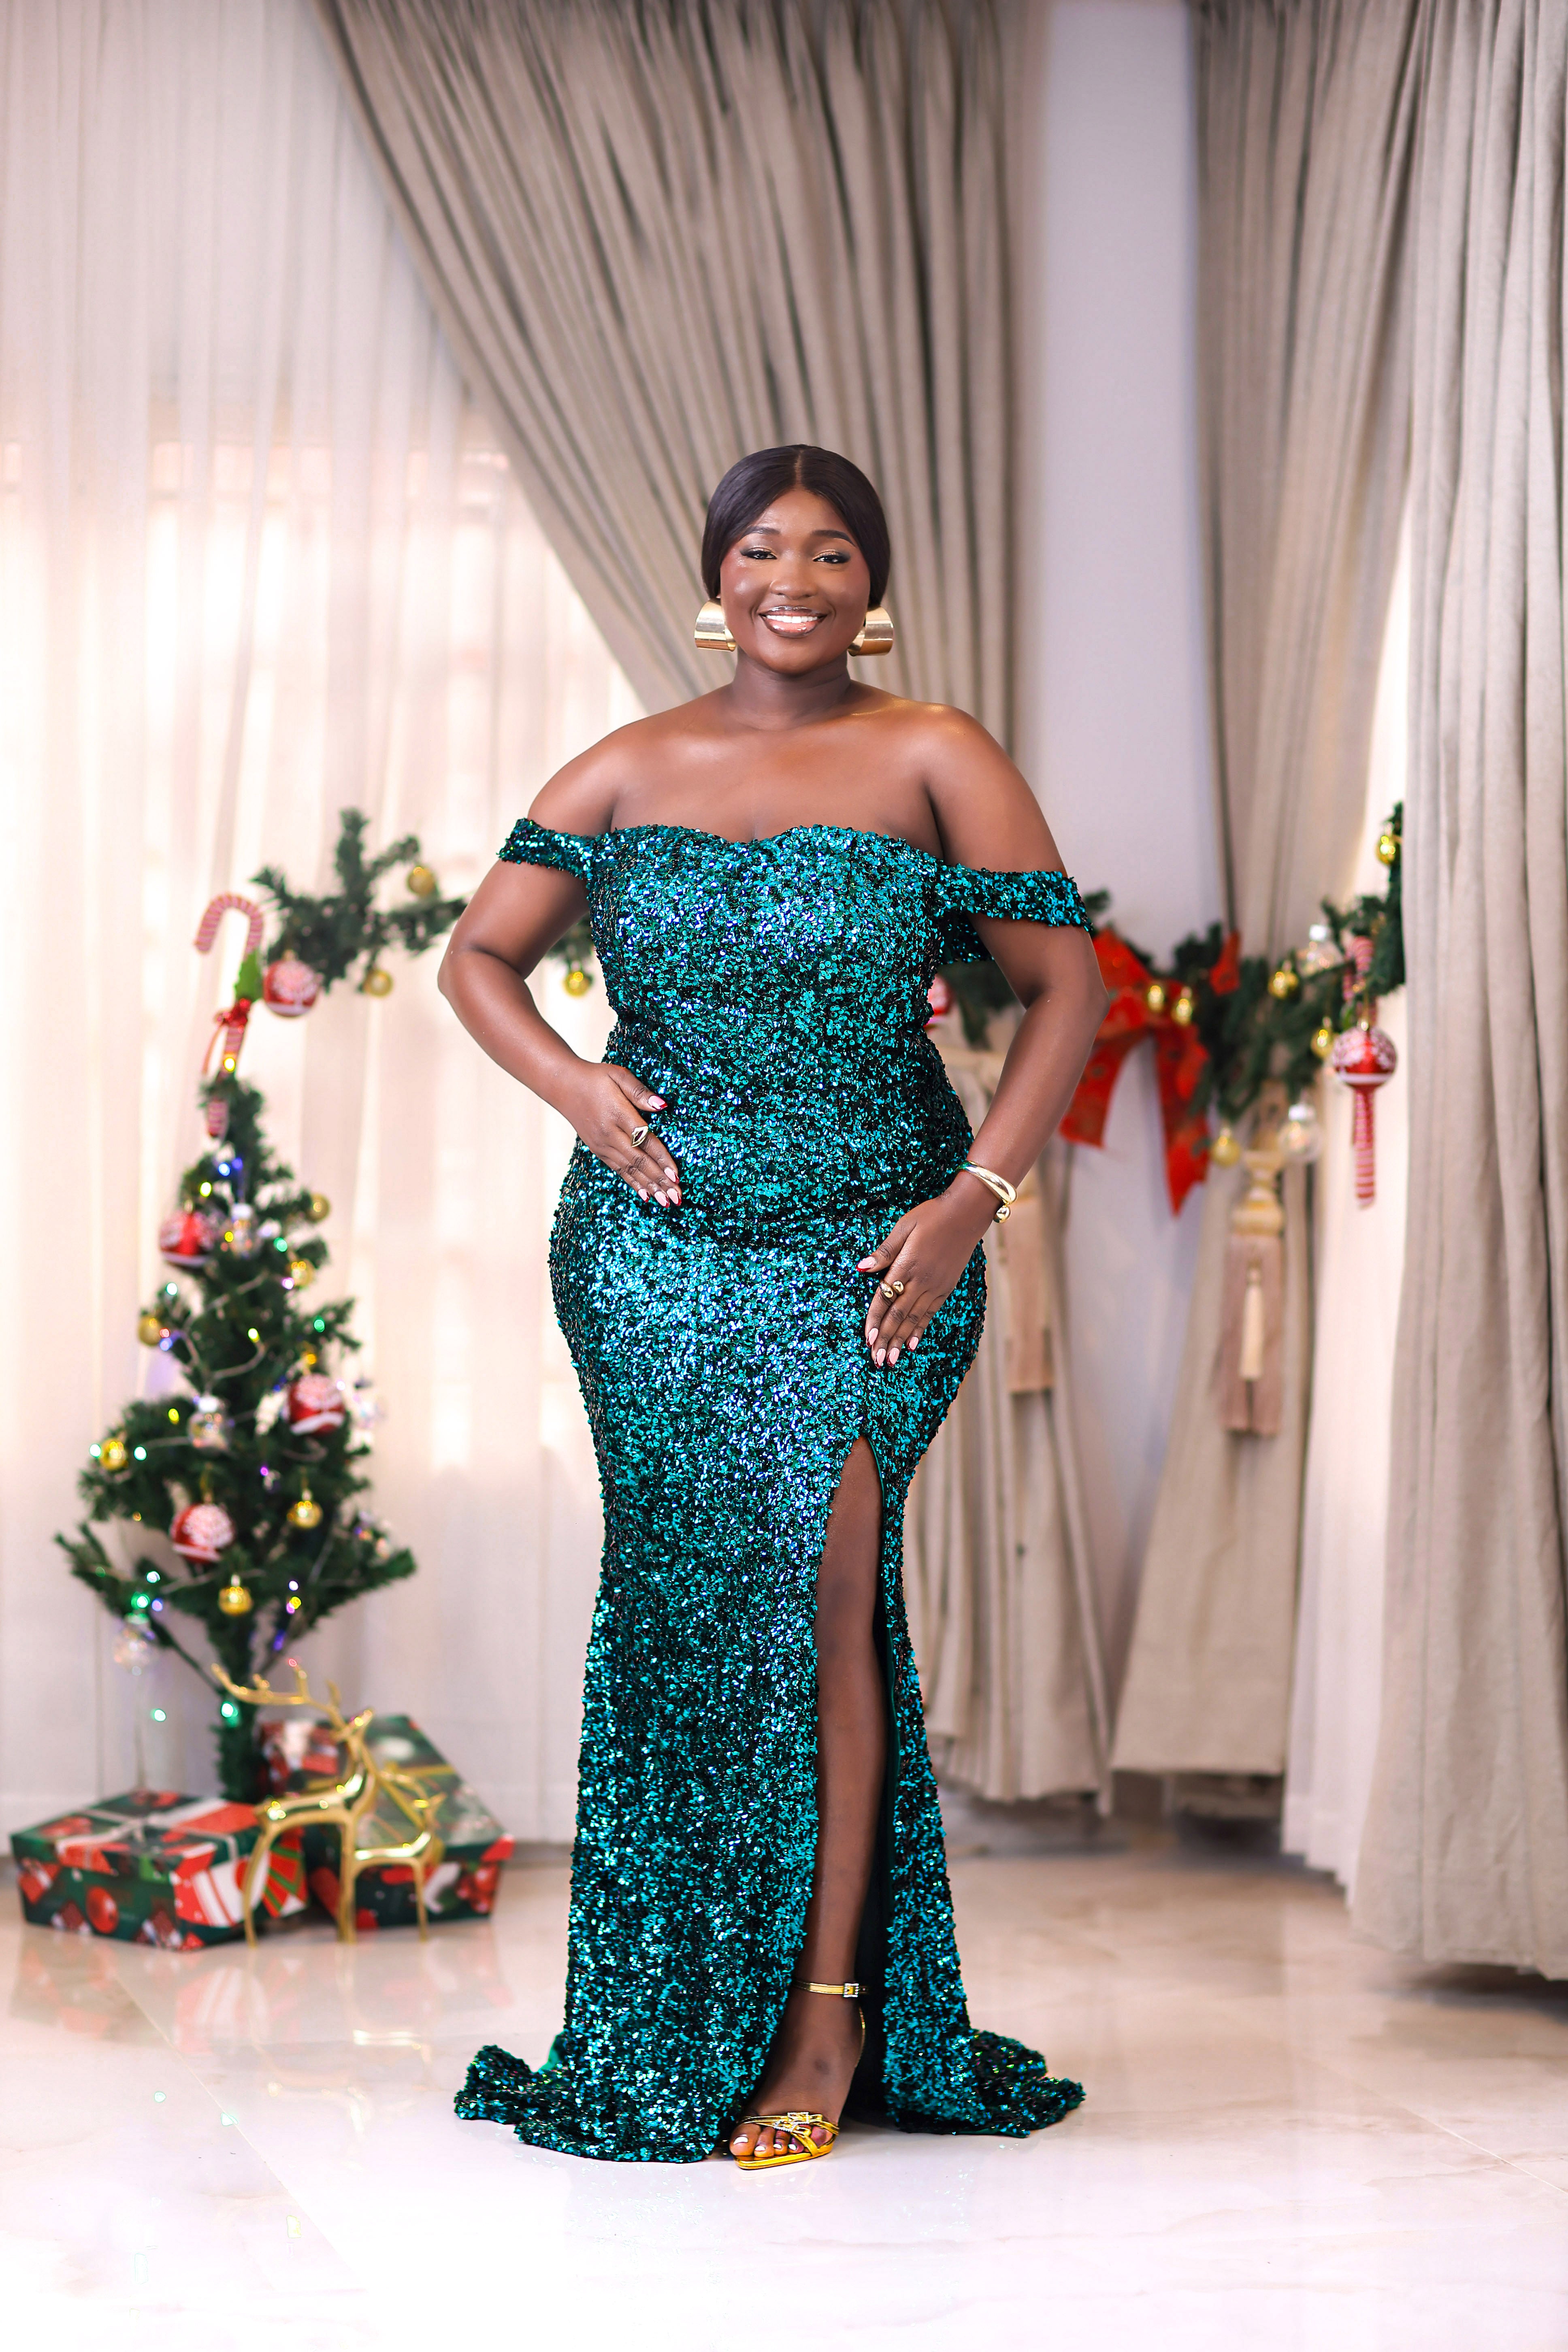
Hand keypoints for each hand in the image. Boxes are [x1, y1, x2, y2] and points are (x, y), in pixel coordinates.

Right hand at [562, 1065, 680, 1204]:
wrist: (563, 1085)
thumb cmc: (595, 1077)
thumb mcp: (618, 1074)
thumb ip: (640, 1092)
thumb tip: (663, 1106)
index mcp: (618, 1114)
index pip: (645, 1141)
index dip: (662, 1160)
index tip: (676, 1176)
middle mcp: (609, 1133)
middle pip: (639, 1161)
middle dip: (659, 1181)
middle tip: (677, 1197)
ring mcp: (602, 1144)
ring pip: (629, 1169)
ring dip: (649, 1186)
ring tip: (666, 1202)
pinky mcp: (597, 1149)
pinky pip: (618, 1169)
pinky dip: (632, 1182)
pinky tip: (645, 1194)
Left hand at [858, 1183, 994, 1363]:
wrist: (967, 1213)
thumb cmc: (931, 1216)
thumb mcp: (904, 1226)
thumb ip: (884, 1251)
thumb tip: (862, 1267)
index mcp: (907, 1265)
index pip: (885, 1298)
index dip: (875, 1320)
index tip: (868, 1340)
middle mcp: (921, 1281)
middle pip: (899, 1315)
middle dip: (886, 1340)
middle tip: (877, 1361)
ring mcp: (936, 1286)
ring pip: (914, 1319)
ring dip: (901, 1341)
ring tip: (891, 1360)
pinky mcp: (946, 1288)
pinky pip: (930, 1314)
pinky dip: (919, 1330)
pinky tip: (912, 1344)